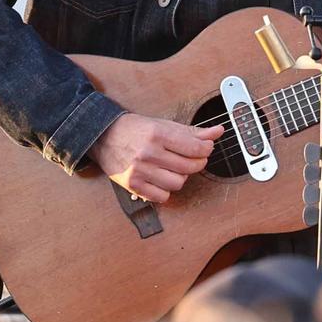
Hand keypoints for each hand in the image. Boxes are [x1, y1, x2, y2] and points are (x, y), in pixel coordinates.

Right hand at [91, 113, 222, 202]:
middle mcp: (149, 153)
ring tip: (174, 168)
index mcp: (158, 134)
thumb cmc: (135, 129)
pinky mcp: (133, 185)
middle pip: (189, 167)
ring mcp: (140, 171)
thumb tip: (218, 132)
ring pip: (177, 183)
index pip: (195, 148)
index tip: (206, 148)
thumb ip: (192, 131)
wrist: (103, 136)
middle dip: (197, 163)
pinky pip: (162, 197)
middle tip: (193, 158)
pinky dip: (166, 190)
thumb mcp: (164, 125)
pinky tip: (162, 179)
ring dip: (181, 177)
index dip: (206, 150)